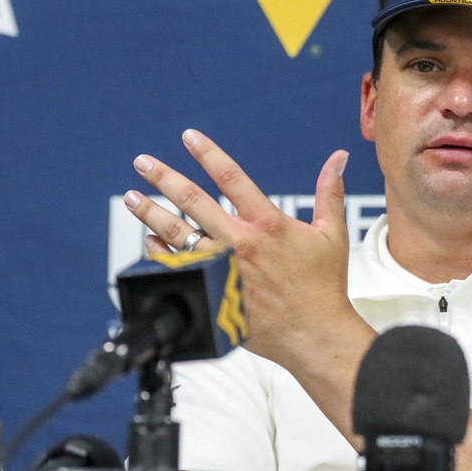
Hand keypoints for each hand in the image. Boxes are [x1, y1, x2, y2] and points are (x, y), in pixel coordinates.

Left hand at [122, 129, 355, 370]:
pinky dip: (159, 252)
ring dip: (150, 213)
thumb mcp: (332, 234)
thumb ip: (329, 192)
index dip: (207, 153)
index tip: (188, 137)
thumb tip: (339, 156)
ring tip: (132, 197)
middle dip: (164, 178)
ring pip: (177, 233)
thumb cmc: (324, 286)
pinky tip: (148, 241)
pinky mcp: (213, 291)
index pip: (231, 176)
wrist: (313, 333)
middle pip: (192, 200)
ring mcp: (221, 267)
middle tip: (143, 163)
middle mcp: (239, 241)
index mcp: (267, 222)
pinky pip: (176, 267)